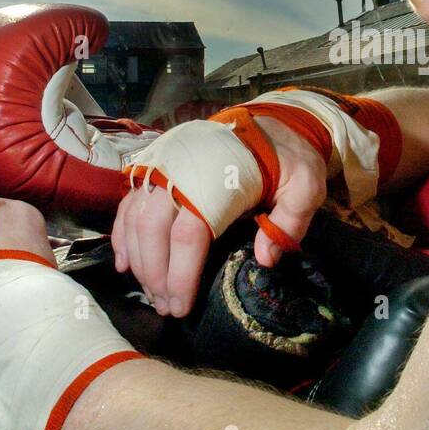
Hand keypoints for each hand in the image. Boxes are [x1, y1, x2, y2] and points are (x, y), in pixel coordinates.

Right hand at [110, 115, 328, 317]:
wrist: (275, 122)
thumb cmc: (290, 157)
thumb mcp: (306, 185)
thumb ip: (290, 222)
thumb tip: (265, 260)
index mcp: (217, 180)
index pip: (189, 235)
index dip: (180, 275)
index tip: (181, 307)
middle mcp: (182, 172)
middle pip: (152, 229)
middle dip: (154, 274)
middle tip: (164, 307)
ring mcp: (166, 166)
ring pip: (136, 217)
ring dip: (138, 260)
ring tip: (151, 293)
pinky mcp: (159, 166)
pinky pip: (129, 203)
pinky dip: (123, 234)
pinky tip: (126, 263)